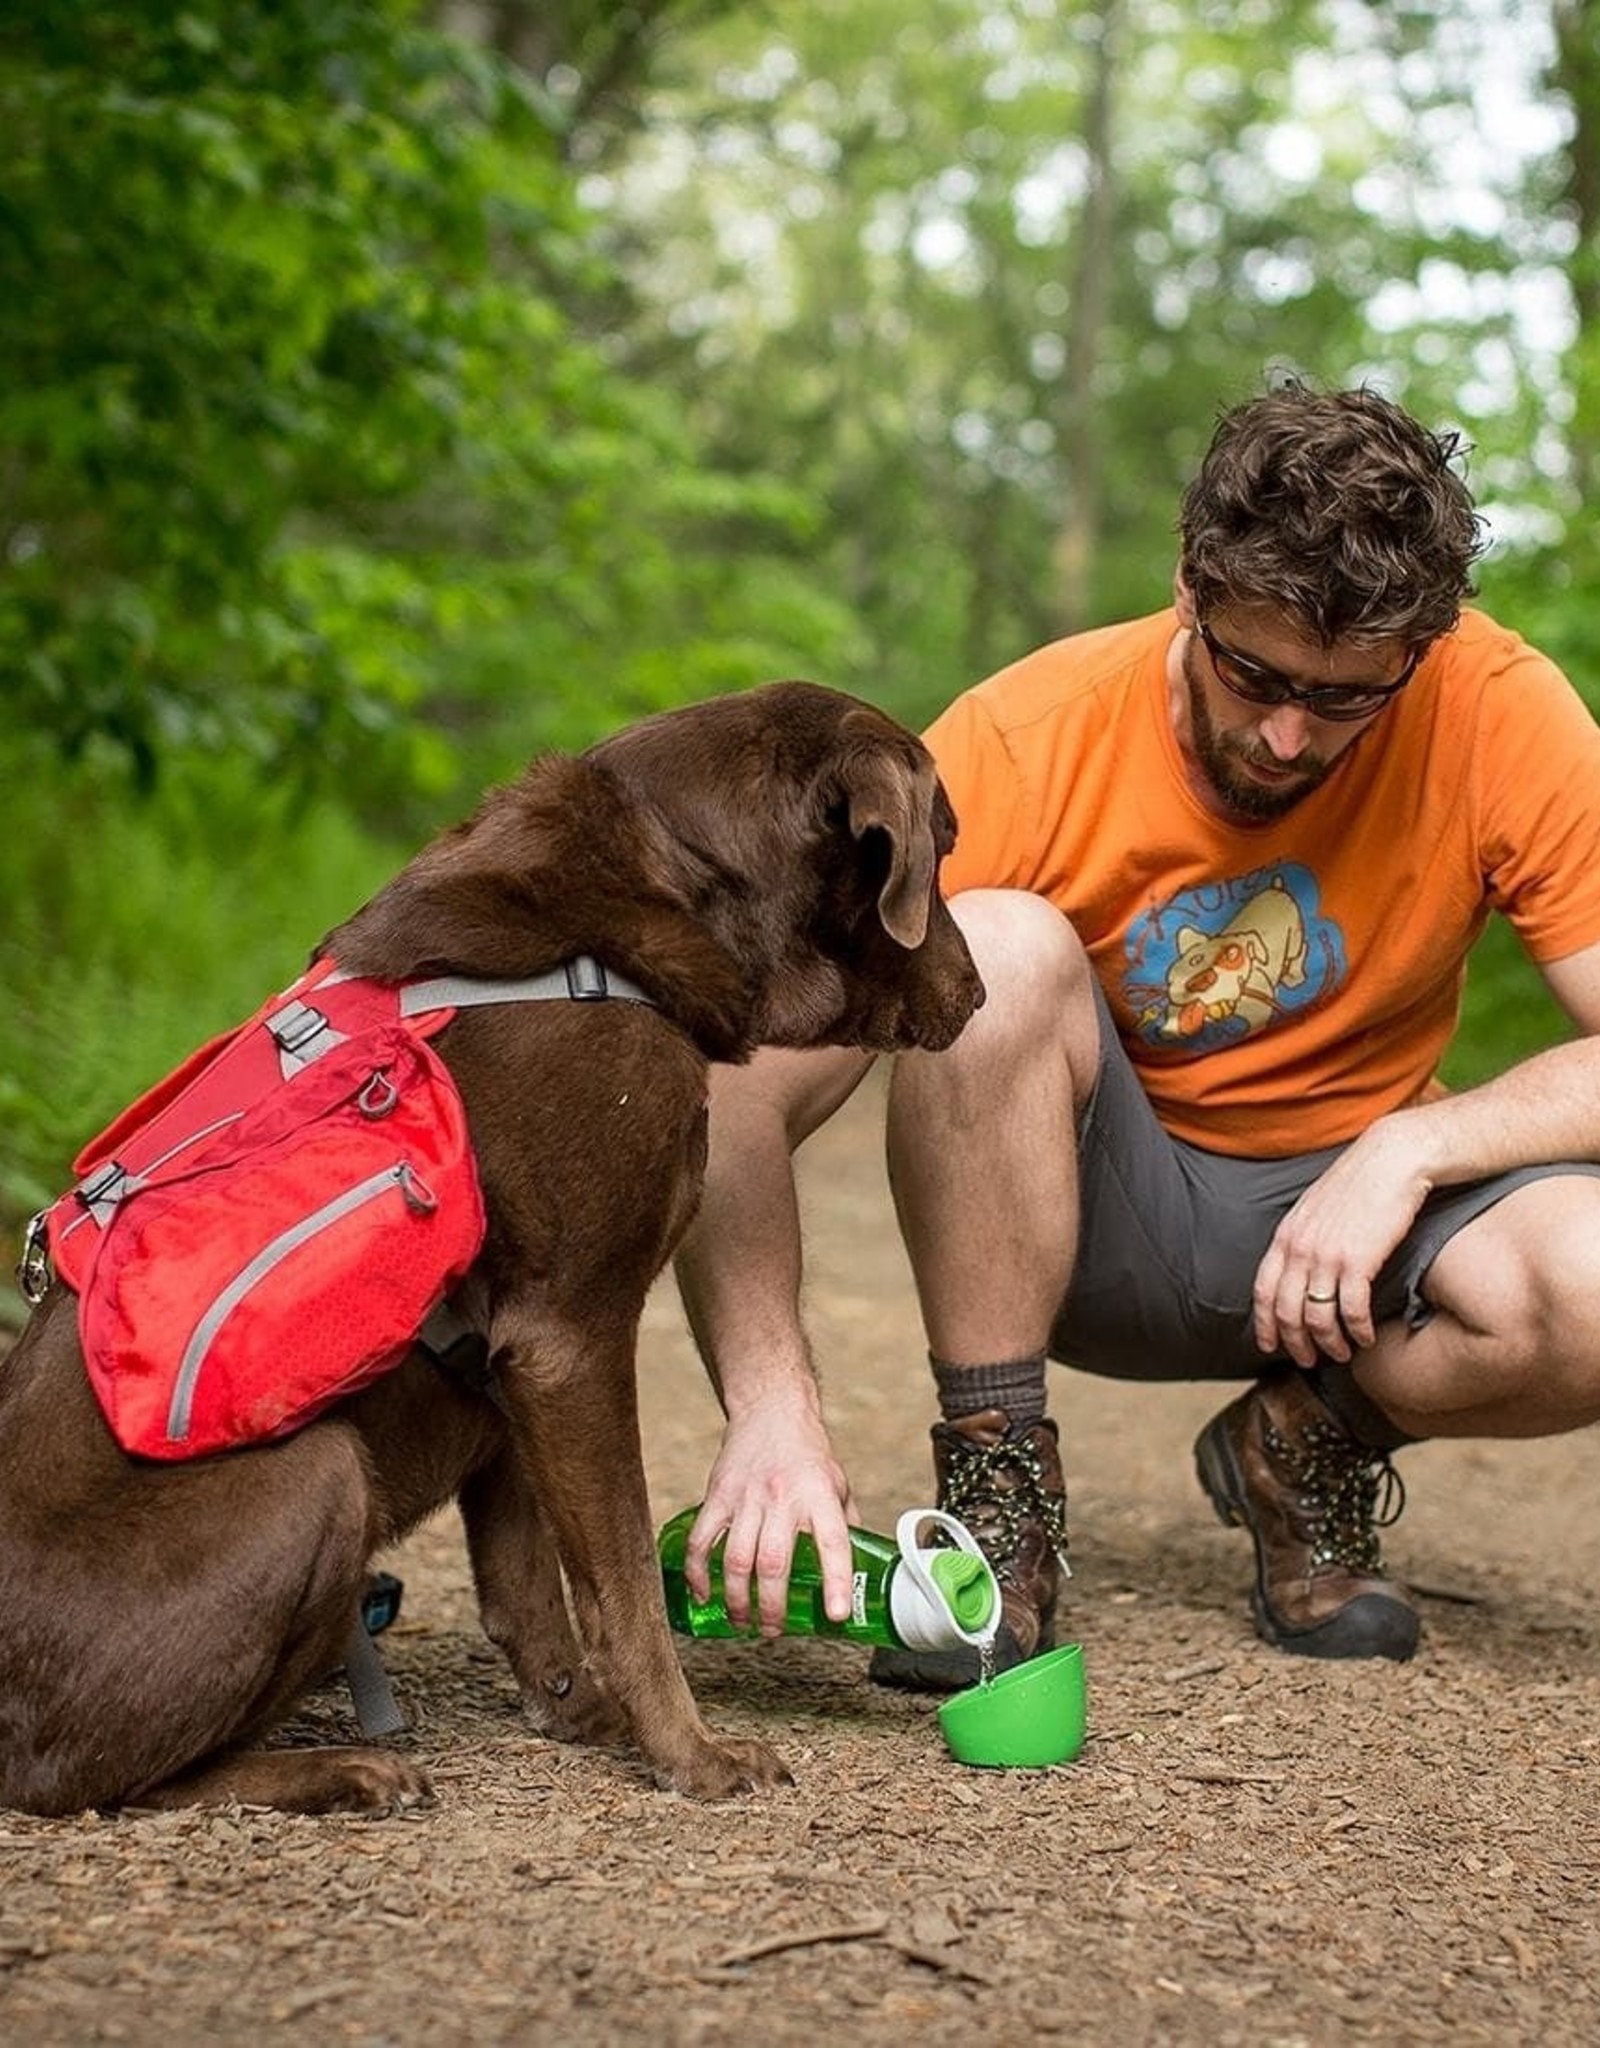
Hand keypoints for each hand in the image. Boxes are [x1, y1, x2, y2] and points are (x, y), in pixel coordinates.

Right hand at [686, 1393, 856, 1636]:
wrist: (771, 1408)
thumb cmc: (808, 1450)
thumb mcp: (838, 1482)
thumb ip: (844, 1524)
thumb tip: (857, 1568)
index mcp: (819, 1495)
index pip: (832, 1542)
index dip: (835, 1580)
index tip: (835, 1615)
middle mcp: (783, 1497)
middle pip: (774, 1563)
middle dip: (771, 1606)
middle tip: (773, 1631)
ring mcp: (746, 1497)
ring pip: (736, 1559)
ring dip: (737, 1598)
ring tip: (743, 1621)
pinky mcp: (718, 1495)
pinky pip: (702, 1540)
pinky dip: (699, 1572)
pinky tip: (704, 1594)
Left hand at [1253, 1116, 1432, 1366]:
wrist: (1390, 1160)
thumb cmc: (1358, 1184)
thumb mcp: (1315, 1209)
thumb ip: (1302, 1239)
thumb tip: (1299, 1269)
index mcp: (1286, 1235)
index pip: (1262, 1290)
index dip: (1264, 1324)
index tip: (1270, 1346)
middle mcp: (1300, 1248)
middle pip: (1286, 1312)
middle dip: (1295, 1343)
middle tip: (1309, 1361)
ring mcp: (1326, 1255)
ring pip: (1317, 1318)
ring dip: (1329, 1343)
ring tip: (1341, 1352)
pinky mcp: (1358, 1261)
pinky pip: (1351, 1310)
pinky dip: (1357, 1330)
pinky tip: (1365, 1337)